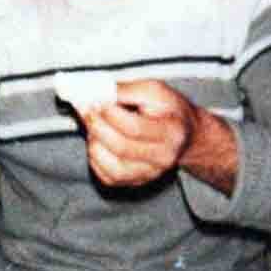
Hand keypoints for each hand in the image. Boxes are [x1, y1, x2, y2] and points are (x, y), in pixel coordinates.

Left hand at [81, 80, 201, 188]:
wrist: (183, 134)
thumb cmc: (168, 110)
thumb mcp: (154, 90)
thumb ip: (126, 89)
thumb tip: (98, 92)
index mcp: (172, 132)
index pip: (135, 128)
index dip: (110, 113)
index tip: (97, 99)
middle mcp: (163, 158)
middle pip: (121, 148)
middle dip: (97, 126)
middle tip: (87, 109)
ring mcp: (150, 173)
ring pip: (112, 168)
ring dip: (95, 143)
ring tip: (94, 126)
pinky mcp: (136, 181)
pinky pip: (108, 178)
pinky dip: (96, 159)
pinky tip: (98, 141)